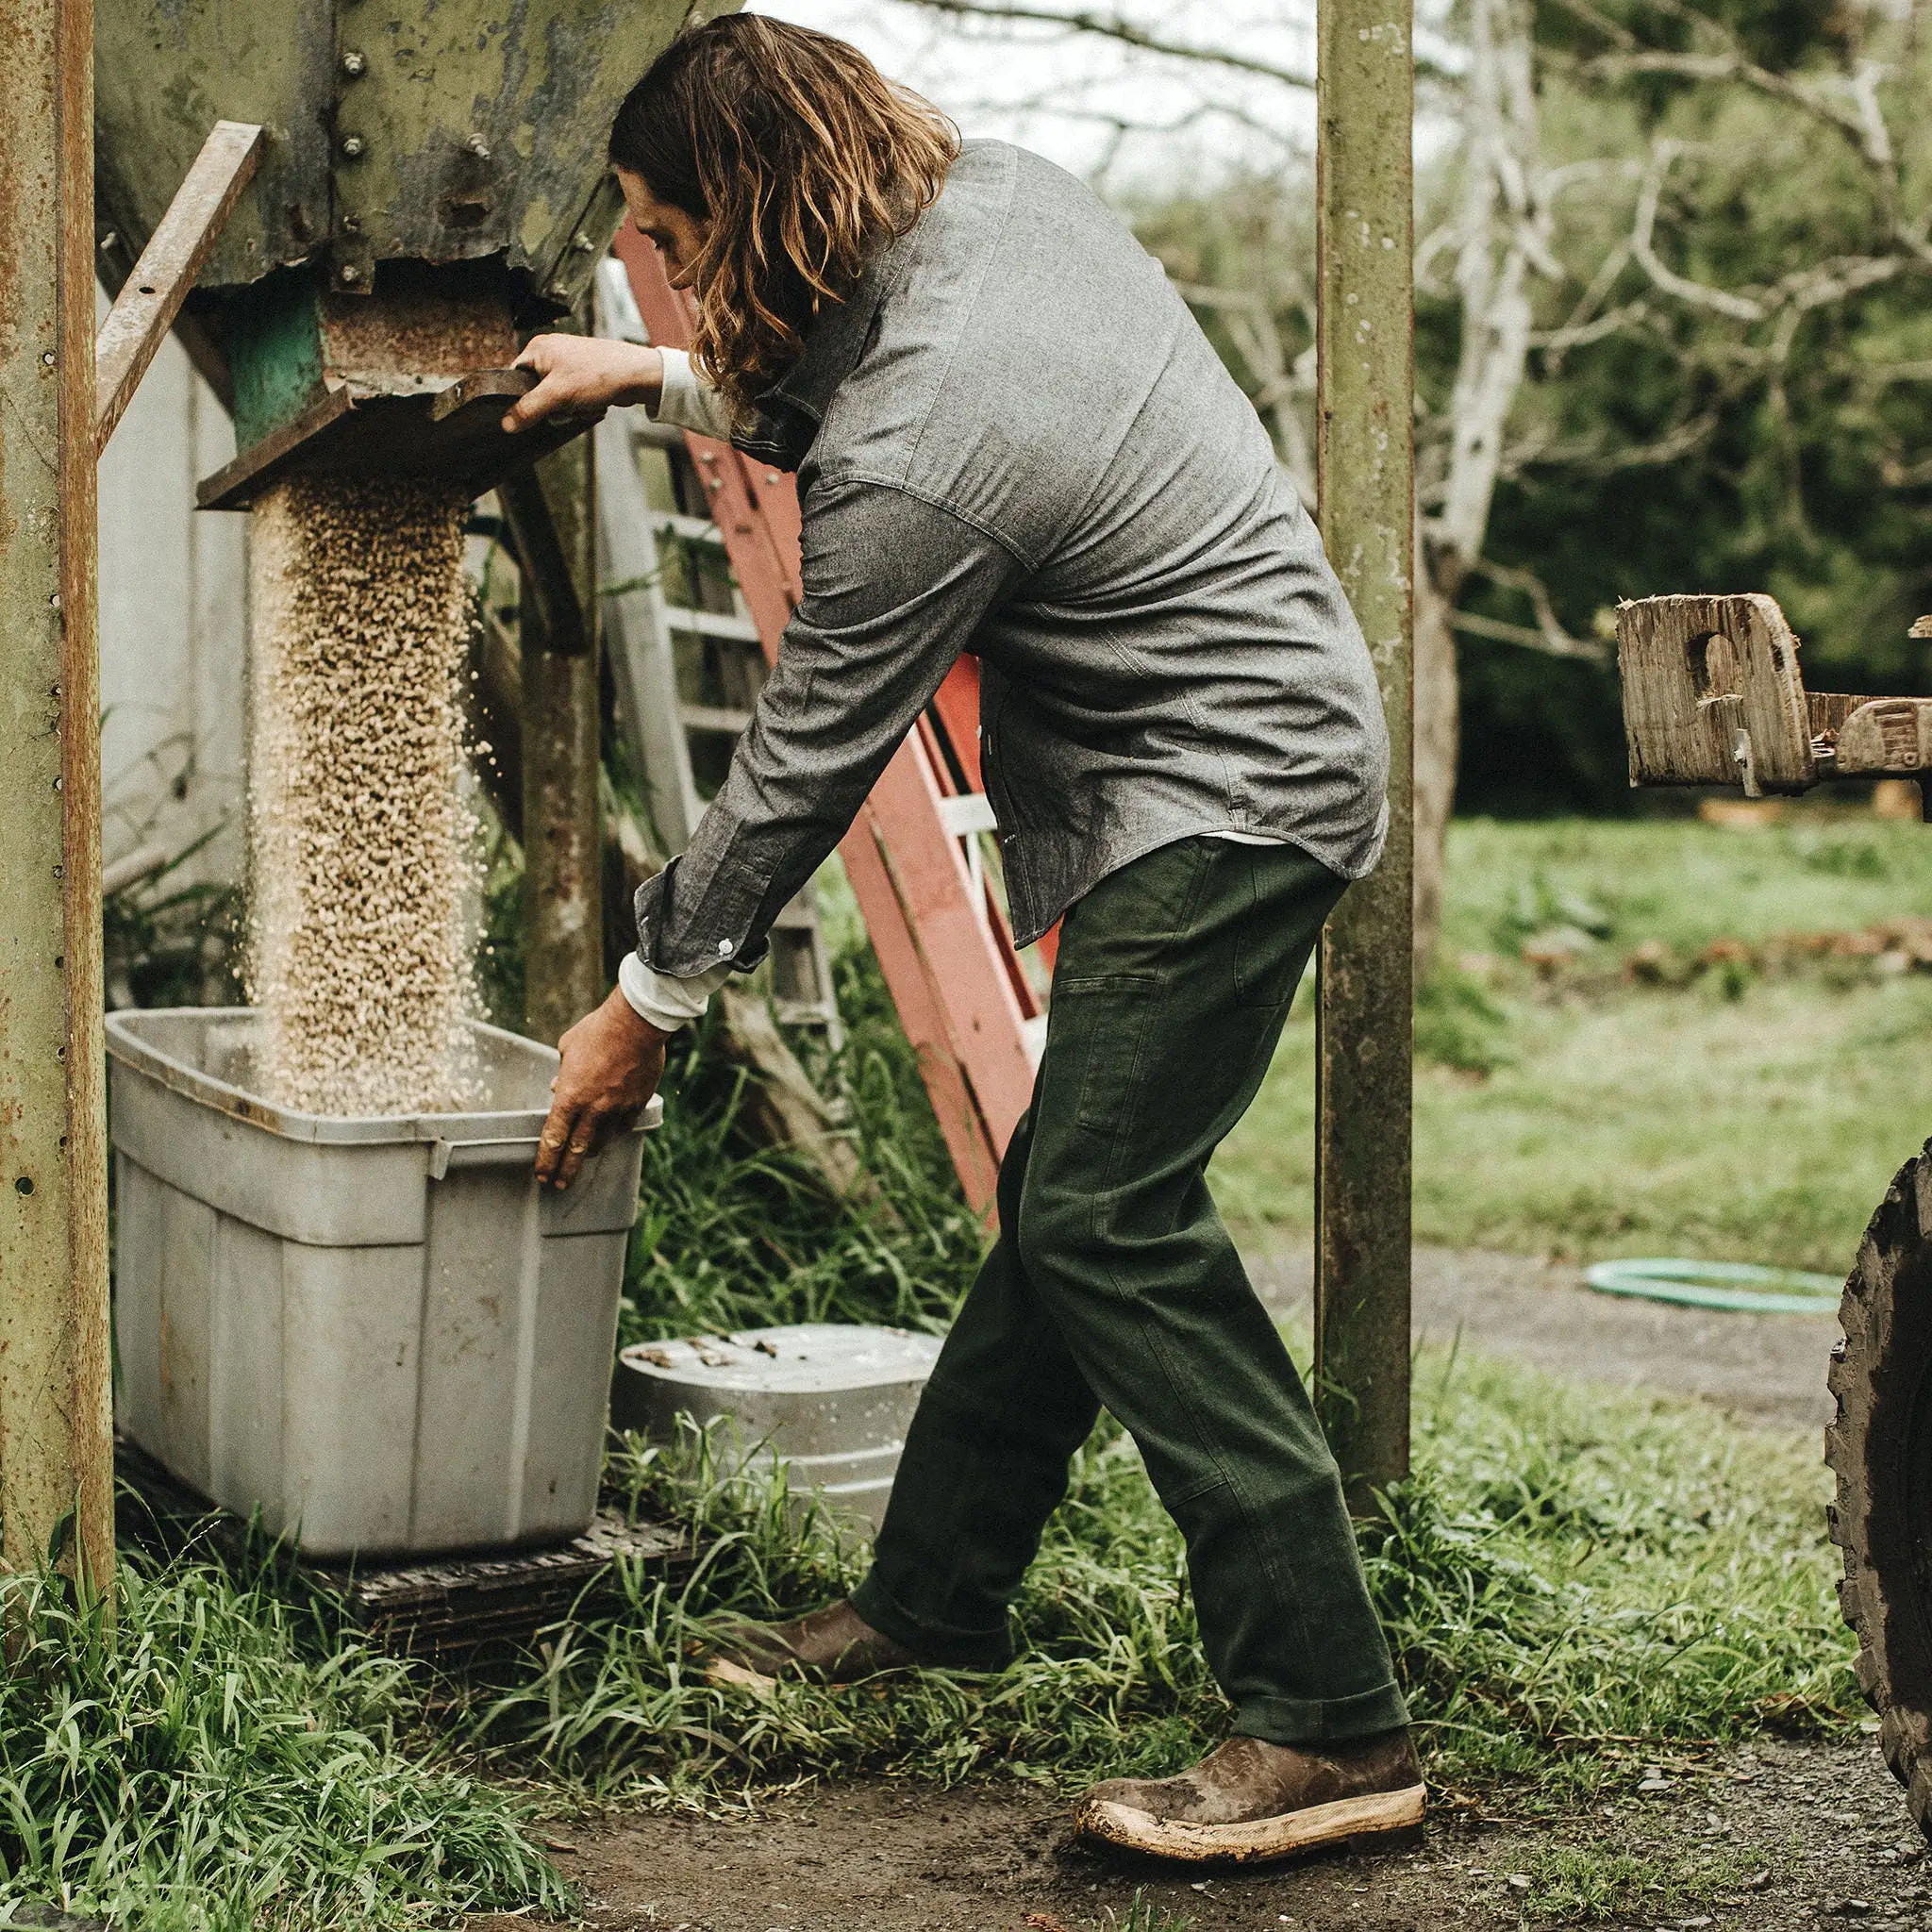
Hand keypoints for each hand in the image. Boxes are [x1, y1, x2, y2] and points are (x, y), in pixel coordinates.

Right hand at [503, 334, 663, 432]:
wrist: (637, 376)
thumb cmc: (599, 374)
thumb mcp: (557, 395)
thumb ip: (528, 409)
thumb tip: (507, 423)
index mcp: (538, 348)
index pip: (513, 377)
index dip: (521, 398)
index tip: (533, 410)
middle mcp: (551, 353)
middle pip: (535, 391)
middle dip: (550, 406)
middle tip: (564, 406)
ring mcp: (567, 365)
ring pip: (554, 399)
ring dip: (567, 409)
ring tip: (581, 403)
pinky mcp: (582, 377)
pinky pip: (570, 399)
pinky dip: (579, 406)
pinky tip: (590, 404)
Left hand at [535, 986, 666, 1189]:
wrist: (636, 1023)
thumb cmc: (597, 1030)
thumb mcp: (568, 1048)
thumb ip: (563, 1073)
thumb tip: (557, 1087)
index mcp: (570, 1096)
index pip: (554, 1137)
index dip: (546, 1159)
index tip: (541, 1174)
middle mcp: (593, 1108)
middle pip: (577, 1150)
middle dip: (566, 1170)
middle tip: (560, 1185)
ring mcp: (618, 1109)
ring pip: (602, 1141)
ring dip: (591, 1151)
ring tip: (585, 1157)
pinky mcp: (638, 1103)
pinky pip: (625, 1126)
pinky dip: (616, 1131)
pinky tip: (613, 1132)